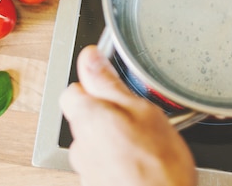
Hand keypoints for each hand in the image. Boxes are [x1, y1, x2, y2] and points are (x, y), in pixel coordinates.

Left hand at [59, 45, 196, 185]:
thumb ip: (109, 83)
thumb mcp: (141, 112)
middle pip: (85, 116)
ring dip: (115, 137)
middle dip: (108, 112)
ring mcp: (87, 169)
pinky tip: (141, 162)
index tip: (112, 83)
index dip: (93, 83)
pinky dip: (119, 158)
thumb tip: (90, 57)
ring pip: (96, 140)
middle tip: (137, 116)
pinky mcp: (97, 184)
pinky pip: (104, 162)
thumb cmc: (158, 168)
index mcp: (88, 118)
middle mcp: (80, 145)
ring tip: (144, 142)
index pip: (73, 89)